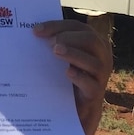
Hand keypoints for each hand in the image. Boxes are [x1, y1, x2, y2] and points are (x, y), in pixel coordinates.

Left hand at [33, 19, 112, 134]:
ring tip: (55, 51)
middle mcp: (101, 56)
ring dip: (73, 54)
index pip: (76, 26)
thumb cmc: (65, 77)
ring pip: (93, 62)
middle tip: (49, 43)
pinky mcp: (96, 94)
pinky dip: (79, 77)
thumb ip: (53, 44)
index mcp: (92, 42)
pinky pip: (91, 85)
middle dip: (68, 38)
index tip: (35, 30)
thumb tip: (32, 32)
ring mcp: (101, 76)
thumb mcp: (60, 58)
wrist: (75, 108)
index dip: (57, 26)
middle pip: (90, 40)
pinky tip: (67, 72)